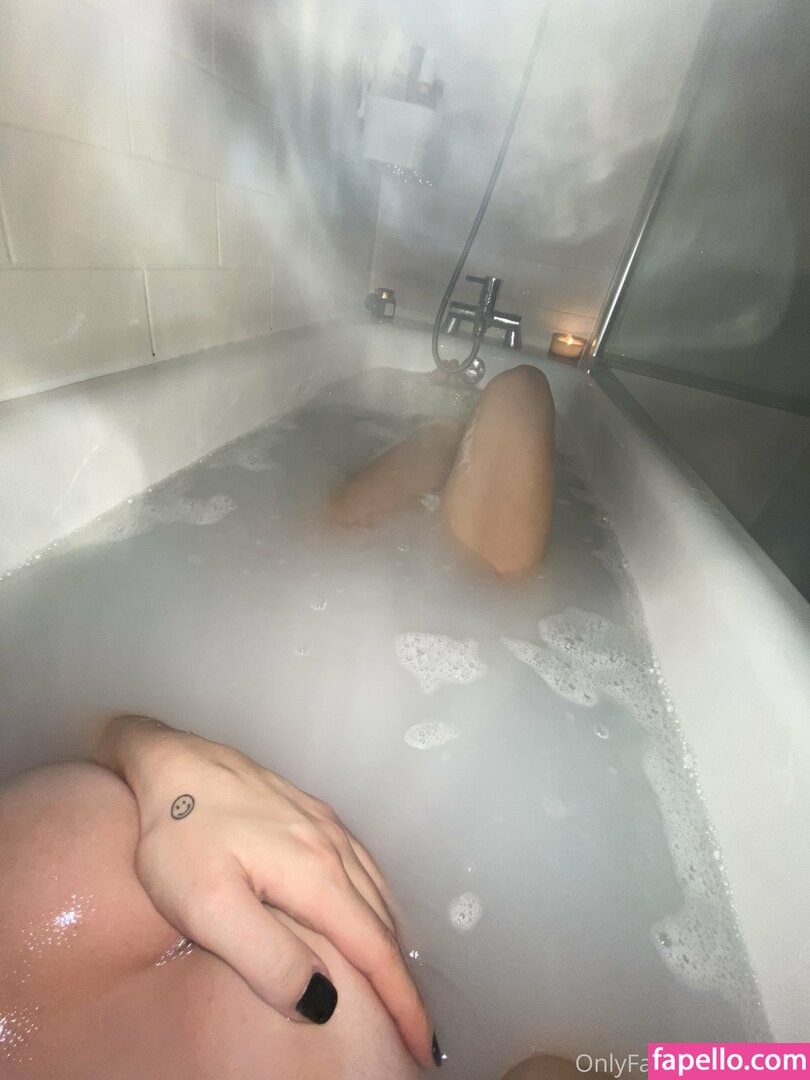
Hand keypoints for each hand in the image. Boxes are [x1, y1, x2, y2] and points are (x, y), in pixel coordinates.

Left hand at [94, 716, 435, 1067]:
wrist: (168, 759)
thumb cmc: (180, 836)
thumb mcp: (207, 907)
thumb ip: (266, 957)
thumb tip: (323, 1001)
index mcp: (317, 875)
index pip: (374, 949)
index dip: (402, 1001)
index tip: (423, 1045)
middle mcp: (333, 847)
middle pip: (383, 923)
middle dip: (402, 979)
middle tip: (414, 1029)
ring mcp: (324, 824)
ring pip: (376, 892)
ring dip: (392, 942)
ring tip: (395, 983)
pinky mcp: (309, 811)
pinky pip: (362, 866)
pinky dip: (377, 903)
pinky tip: (366, 912)